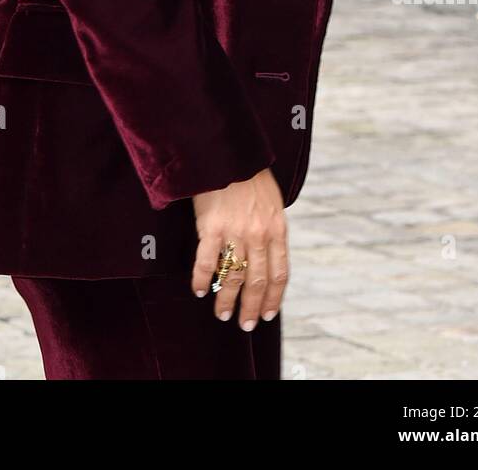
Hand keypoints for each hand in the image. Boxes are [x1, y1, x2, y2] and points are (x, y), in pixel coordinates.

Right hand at [191, 169, 287, 327]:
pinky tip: (198, 290)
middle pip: (257, 281)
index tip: (266, 315)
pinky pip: (206, 262)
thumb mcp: (273, 203)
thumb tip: (269, 255)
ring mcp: (235, 232)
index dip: (272, 298)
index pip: (279, 274)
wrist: (229, 154)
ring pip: (232, 277)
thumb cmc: (250, 177)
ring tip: (222, 314)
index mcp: (278, 230)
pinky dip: (202, 279)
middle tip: (244, 324)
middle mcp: (259, 235)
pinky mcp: (211, 227)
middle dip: (250, 307)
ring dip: (227, 300)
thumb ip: (272, 230)